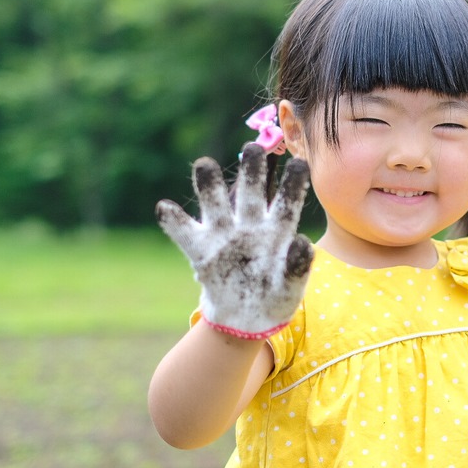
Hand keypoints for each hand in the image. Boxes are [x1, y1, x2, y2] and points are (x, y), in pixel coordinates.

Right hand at [155, 144, 314, 337]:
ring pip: (215, 203)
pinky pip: (184, 232)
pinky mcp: (201, 250)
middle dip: (251, 171)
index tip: (300, 163)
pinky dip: (173, 220)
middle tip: (253, 149)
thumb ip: (297, 266)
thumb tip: (302, 243)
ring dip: (209, 185)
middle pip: (250, 192)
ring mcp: (224, 235)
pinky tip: (164, 208)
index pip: (287, 202)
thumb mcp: (291, 287)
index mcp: (278, 230)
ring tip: (204, 165)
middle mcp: (250, 224)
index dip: (293, 183)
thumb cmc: (276, 296)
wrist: (247, 318)